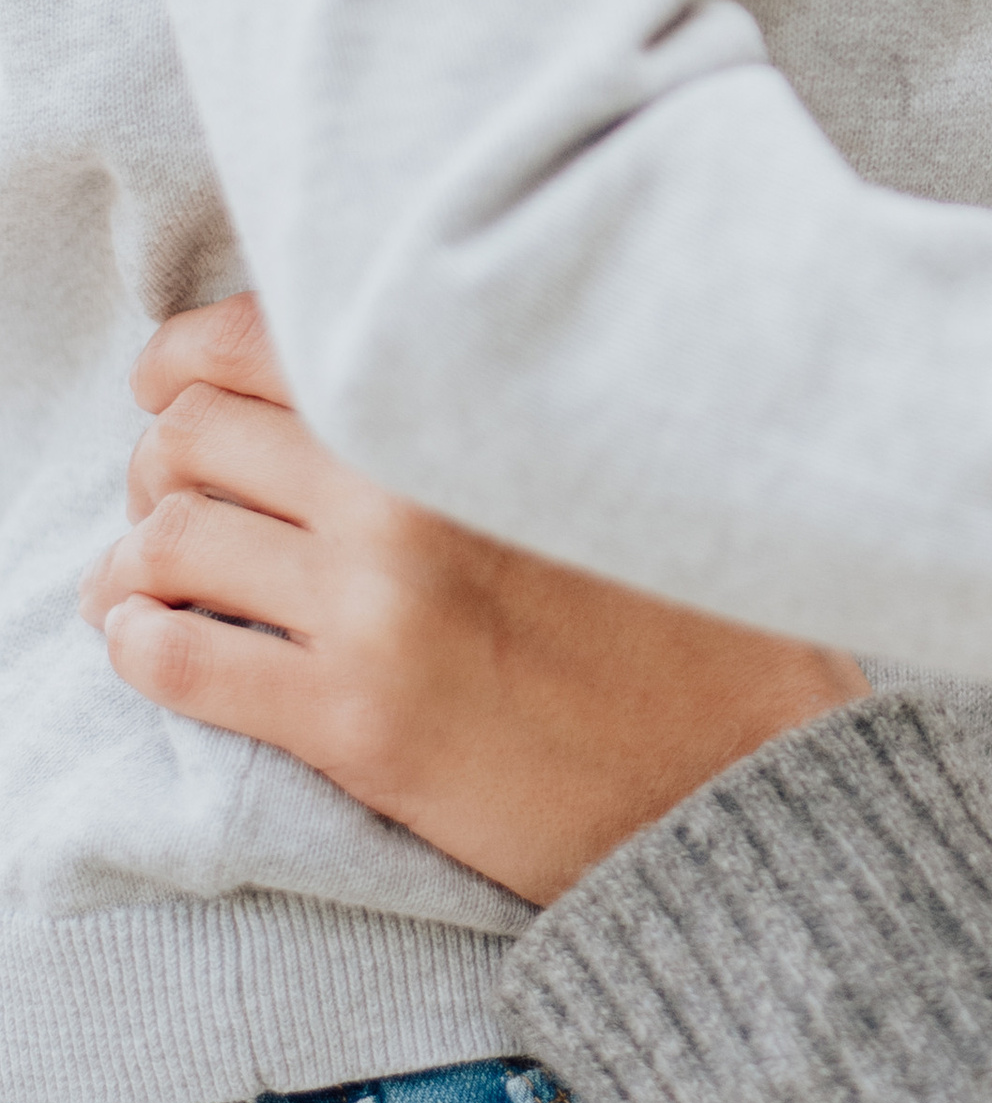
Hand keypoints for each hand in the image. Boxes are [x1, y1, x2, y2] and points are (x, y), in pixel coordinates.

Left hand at [85, 300, 867, 903]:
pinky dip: (140, 641)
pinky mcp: (354, 722)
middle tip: (173, 485)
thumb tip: (389, 334)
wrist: (742, 768)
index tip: (174, 379)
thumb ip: (507, 382)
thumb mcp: (620, 448)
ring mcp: (374, 613)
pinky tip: (151, 639)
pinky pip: (181, 663)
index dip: (188, 357)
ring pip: (170, 542)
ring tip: (155, 571)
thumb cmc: (697, 602)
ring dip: (140, 553)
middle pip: (192, 435)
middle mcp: (404, 496)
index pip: (260, 337)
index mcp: (465, 407)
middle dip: (160, 456)